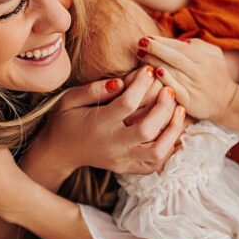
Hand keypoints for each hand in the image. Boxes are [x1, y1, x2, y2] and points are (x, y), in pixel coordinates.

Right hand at [39, 66, 186, 175]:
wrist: (59, 152)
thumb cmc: (65, 119)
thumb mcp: (70, 99)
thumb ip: (93, 89)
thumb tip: (120, 82)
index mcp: (98, 125)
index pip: (126, 104)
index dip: (141, 84)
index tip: (148, 70)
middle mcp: (112, 145)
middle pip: (147, 130)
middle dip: (164, 108)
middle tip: (169, 89)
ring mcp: (122, 160)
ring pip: (157, 152)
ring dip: (173, 130)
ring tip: (179, 109)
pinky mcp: (127, 168)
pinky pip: (156, 164)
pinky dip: (171, 148)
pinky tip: (175, 130)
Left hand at [137, 36, 238, 120]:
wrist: (226, 101)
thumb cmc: (215, 73)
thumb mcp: (214, 54)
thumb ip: (198, 44)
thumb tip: (179, 41)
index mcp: (204, 58)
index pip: (180, 47)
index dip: (162, 41)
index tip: (147, 37)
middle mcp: (199, 72)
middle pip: (174, 57)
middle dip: (155, 49)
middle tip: (140, 43)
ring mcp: (195, 87)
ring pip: (173, 72)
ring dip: (155, 62)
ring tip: (141, 55)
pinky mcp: (190, 102)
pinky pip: (176, 90)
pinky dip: (166, 81)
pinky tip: (155, 73)